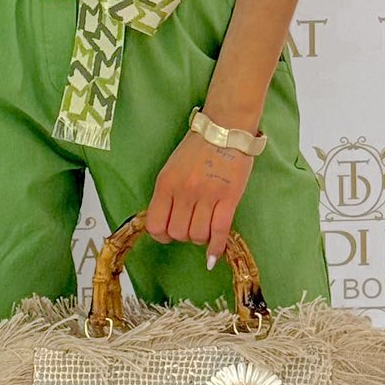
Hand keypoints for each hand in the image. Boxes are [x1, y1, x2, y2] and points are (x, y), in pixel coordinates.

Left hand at [146, 128, 254, 268]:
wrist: (225, 129)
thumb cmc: (197, 148)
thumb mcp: (171, 168)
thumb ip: (167, 194)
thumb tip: (165, 222)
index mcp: (166, 183)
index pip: (156, 225)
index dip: (161, 235)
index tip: (168, 233)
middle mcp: (184, 192)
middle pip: (177, 234)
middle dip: (182, 236)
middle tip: (190, 226)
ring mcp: (207, 196)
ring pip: (197, 235)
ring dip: (199, 238)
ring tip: (203, 228)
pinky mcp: (229, 198)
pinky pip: (219, 231)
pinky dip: (216, 248)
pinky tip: (213, 255)